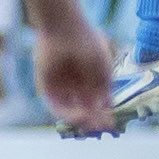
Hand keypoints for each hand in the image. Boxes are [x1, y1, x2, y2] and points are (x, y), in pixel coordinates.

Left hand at [35, 14, 114, 134]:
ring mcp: (61, 88)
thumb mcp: (102, 64)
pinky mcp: (47, 88)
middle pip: (83, 109)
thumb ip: (105, 85)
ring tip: (92, 124)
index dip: (103, 114)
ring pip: (71, 110)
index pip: (96, 102)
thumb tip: (109, 105)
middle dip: (93, 121)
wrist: (64, 28)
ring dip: (81, 120)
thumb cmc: (87, 42)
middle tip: (102, 129)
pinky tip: (79, 115)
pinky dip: (68, 113)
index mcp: (88, 79)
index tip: (112, 123)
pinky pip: (57, 106)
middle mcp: (74, 86)